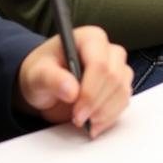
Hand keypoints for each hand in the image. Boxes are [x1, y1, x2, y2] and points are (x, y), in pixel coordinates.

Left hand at [15, 26, 131, 137]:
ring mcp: (116, 67)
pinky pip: (124, 101)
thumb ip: (52, 79)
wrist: (46, 84)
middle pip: (114, 78)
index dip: (91, 91)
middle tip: (78, 120)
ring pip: (122, 90)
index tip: (77, 113)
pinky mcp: (120, 84)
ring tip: (85, 122)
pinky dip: (110, 116)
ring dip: (105, 112)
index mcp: (89, 38)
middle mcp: (107, 50)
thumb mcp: (38, 74)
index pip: (100, 64)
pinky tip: (94, 123)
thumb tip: (71, 91)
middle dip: (97, 104)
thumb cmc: (42, 72)